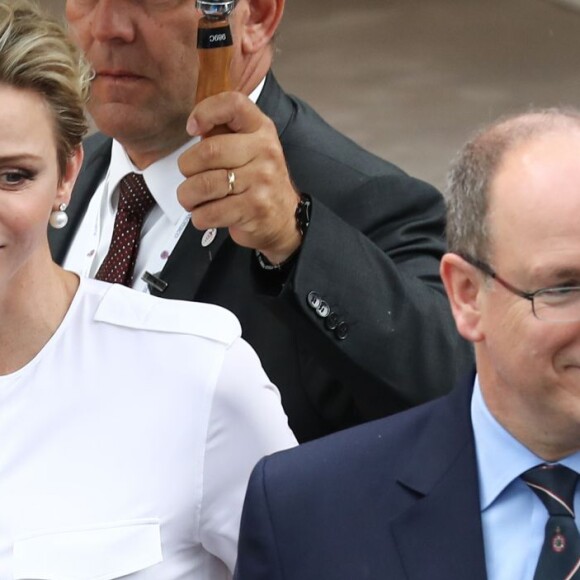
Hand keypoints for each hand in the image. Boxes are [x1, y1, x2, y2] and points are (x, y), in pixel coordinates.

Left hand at [177, 92, 301, 263]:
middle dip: (186, 168)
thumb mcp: (248, 148)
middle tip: (189, 177)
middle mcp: (265, 151)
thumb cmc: (258, 182)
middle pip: (208, 151)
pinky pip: (210, 212)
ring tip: (193, 199)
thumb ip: (223, 133)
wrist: (284, 218)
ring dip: (188, 196)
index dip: (205, 111)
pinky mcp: (254, 208)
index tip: (192, 128)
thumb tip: (195, 125)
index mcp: (261, 129)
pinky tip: (207, 214)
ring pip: (203, 185)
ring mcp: (262, 180)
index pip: (233, 104)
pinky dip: (199, 217)